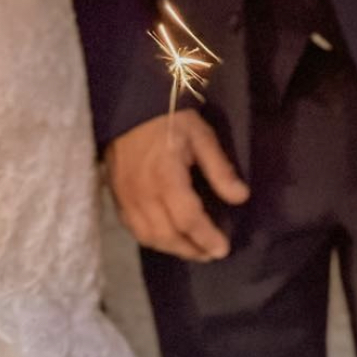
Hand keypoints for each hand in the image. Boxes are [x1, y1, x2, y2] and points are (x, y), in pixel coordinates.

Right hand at [105, 109, 248, 261]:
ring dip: (171, 248)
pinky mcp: (115, 194)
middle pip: (167, 236)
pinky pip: (131, 228)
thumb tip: (241, 197)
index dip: (206, 238)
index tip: (223, 248)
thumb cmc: (169, 118)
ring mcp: (125, 196)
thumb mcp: (200, 135)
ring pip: (147, 237)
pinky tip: (164, 237)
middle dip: (191, 250)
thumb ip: (219, 169)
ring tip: (191, 248)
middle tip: (210, 253)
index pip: (188, 219)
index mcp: (166, 177)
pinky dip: (150, 239)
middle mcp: (143, 193)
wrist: (129, 103)